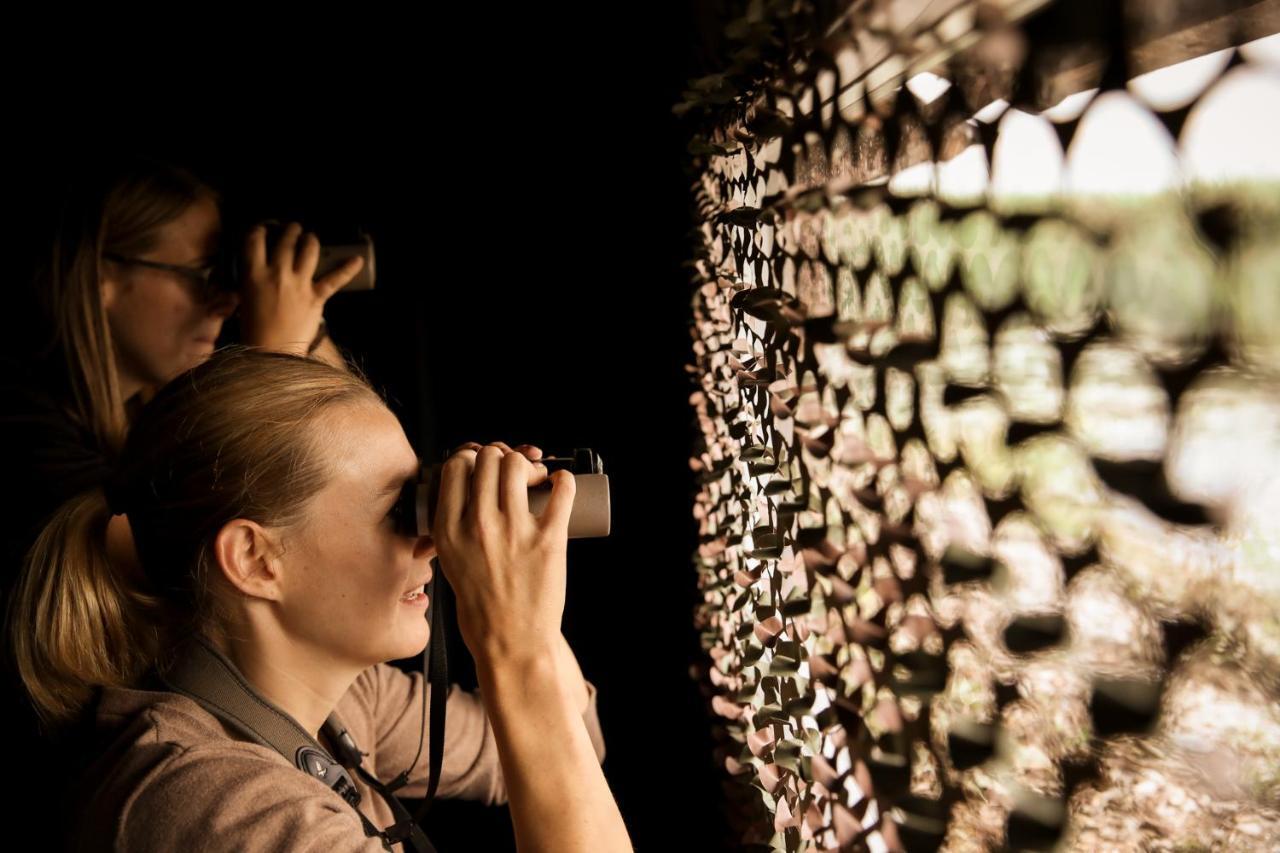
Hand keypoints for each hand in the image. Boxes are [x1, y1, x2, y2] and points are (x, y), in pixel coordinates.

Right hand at [238, 221, 364, 355]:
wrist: (271, 352)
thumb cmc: (253, 329)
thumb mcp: (244, 298)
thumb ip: (252, 279)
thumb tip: (258, 268)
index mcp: (253, 275)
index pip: (254, 240)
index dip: (260, 230)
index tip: (264, 229)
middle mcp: (277, 274)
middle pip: (285, 242)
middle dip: (290, 231)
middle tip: (293, 228)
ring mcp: (298, 285)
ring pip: (308, 251)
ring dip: (310, 240)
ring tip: (310, 238)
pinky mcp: (316, 298)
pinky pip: (334, 280)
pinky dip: (348, 269)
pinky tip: (358, 259)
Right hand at [433, 441, 574, 665]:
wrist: (511, 644)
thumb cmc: (482, 609)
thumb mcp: (450, 563)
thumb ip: (454, 530)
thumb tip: (468, 497)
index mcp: (448, 530)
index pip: (456, 466)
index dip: (472, 457)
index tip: (484, 466)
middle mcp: (477, 525)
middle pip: (488, 457)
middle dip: (502, 456)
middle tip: (514, 472)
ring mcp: (514, 531)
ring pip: (517, 465)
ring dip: (528, 464)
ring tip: (536, 480)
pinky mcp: (548, 541)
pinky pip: (561, 491)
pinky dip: (564, 479)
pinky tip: (561, 483)